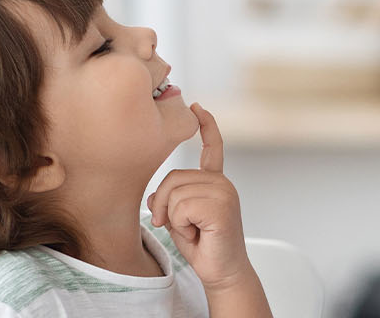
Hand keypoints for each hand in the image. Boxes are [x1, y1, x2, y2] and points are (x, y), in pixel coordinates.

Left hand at [148, 103, 256, 291]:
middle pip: (173, 178)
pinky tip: (198, 234)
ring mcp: (224, 192)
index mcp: (215, 182)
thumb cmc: (203, 246)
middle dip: (164, 205)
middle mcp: (222, 182)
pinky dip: (182, 225)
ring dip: (174, 218)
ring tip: (193, 231)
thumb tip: (154, 196)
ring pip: (175, 194)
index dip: (206, 126)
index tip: (197, 107)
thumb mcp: (178, 218)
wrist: (222, 272)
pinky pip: (182, 207)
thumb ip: (168, 200)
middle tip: (177, 226)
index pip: (212, 148)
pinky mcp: (221, 206)